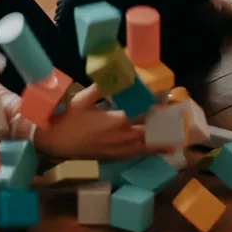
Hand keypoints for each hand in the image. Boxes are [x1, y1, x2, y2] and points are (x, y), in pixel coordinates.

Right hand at [33, 84, 165, 159]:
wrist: (56, 142)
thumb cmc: (69, 118)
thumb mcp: (83, 99)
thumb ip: (100, 87)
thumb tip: (113, 75)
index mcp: (117, 120)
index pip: (143, 113)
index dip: (156, 107)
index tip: (167, 101)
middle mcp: (123, 137)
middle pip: (150, 132)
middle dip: (162, 126)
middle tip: (175, 120)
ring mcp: (119, 149)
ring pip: (145, 146)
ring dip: (159, 142)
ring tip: (174, 139)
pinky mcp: (114, 157)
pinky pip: (136, 154)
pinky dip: (148, 151)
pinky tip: (153, 149)